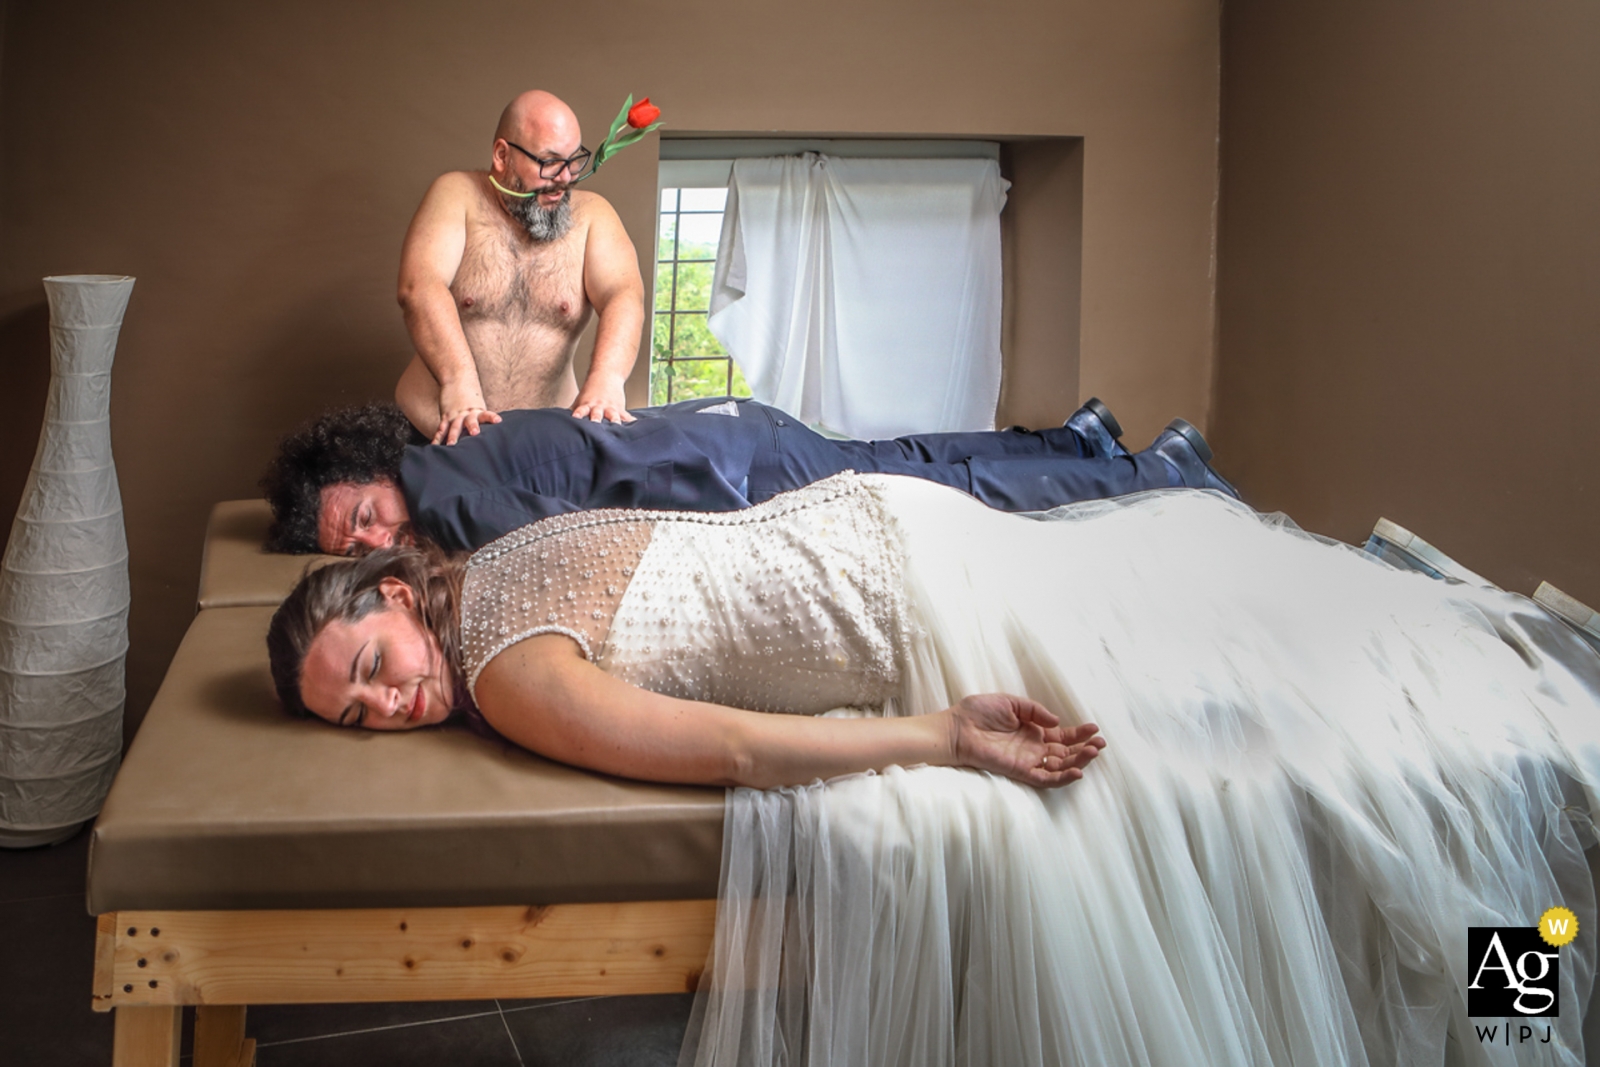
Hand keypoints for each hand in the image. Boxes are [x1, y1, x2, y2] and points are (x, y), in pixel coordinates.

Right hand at [434, 384, 501, 444]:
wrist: (456, 378)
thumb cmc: (470, 396)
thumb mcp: (479, 406)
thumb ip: (483, 419)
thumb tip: (491, 434)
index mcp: (478, 410)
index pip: (486, 414)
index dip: (491, 417)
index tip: (498, 420)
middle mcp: (467, 413)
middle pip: (470, 420)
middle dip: (472, 427)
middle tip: (475, 433)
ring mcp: (455, 414)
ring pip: (454, 426)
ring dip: (453, 436)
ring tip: (451, 445)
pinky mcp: (445, 415)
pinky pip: (441, 428)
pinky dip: (438, 437)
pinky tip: (435, 445)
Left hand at [570, 378, 634, 423]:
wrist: (606, 376)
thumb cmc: (591, 392)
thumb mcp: (580, 401)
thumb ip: (573, 412)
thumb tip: (559, 422)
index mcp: (587, 405)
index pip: (581, 410)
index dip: (578, 414)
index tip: (575, 418)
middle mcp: (598, 407)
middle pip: (596, 414)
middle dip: (596, 420)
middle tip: (595, 425)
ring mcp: (610, 408)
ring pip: (613, 416)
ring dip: (614, 421)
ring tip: (616, 426)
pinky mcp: (620, 410)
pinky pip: (626, 417)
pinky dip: (630, 422)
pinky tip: (635, 427)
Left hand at [948, 693, 1104, 787]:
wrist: (956, 728)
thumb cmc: (977, 713)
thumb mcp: (1011, 702)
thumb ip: (1035, 710)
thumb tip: (1057, 721)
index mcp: (1032, 731)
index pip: (1062, 736)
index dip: (1079, 733)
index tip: (1094, 728)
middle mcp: (1033, 748)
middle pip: (1066, 752)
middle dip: (1085, 749)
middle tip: (1100, 744)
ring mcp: (1028, 761)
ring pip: (1060, 766)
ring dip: (1078, 761)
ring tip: (1093, 753)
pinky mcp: (1020, 771)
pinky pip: (1045, 779)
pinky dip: (1061, 777)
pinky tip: (1077, 772)